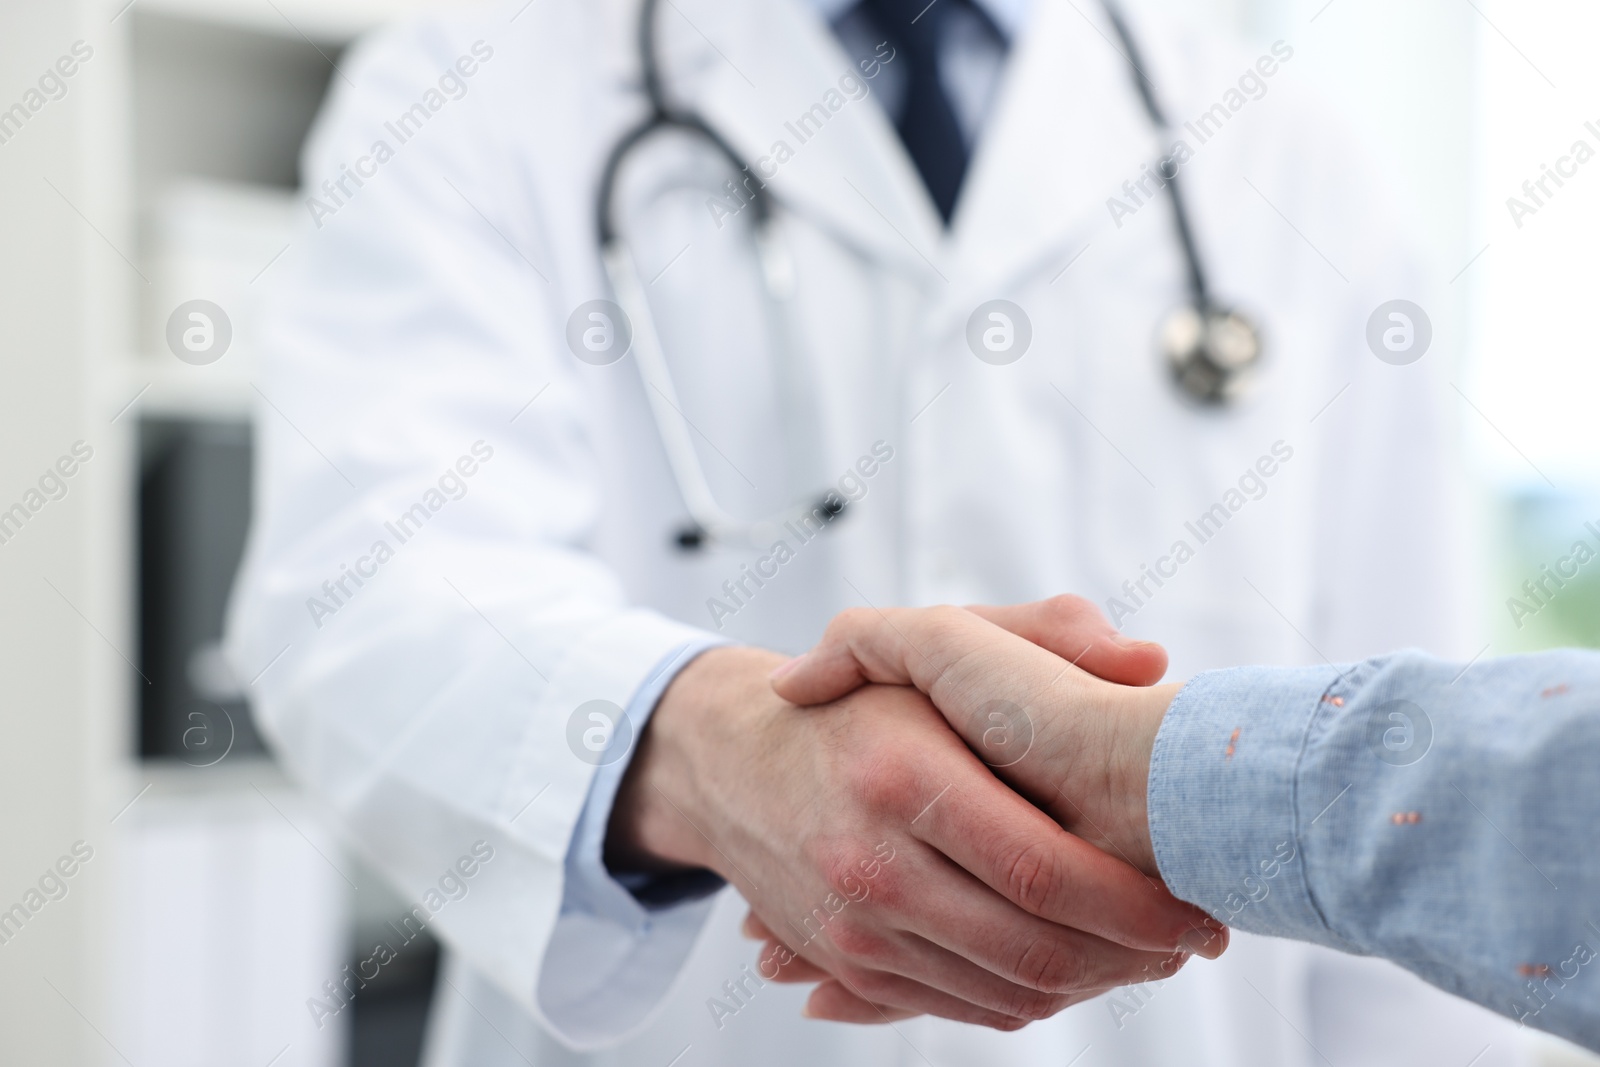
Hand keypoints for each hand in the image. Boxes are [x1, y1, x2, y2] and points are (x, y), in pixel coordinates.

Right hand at [607, 643, 1218, 1029]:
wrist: (732, 761)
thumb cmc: (859, 700)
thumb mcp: (939, 643)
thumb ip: (1045, 633)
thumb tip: (1149, 661)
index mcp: (903, 775)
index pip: (1043, 870)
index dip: (1136, 905)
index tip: (1197, 909)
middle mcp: (871, 861)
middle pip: (1032, 951)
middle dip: (1131, 959)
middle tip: (1188, 942)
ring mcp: (852, 924)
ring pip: (1002, 993)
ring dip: (1090, 986)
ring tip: (1144, 953)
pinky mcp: (845, 963)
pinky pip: (957, 1008)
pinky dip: (1024, 1000)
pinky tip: (1068, 967)